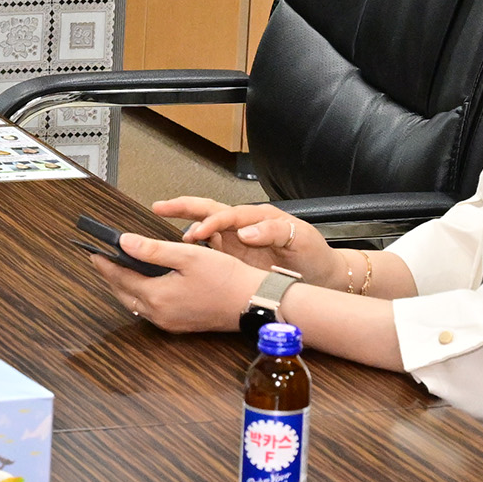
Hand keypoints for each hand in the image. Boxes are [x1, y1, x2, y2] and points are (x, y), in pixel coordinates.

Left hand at [81, 230, 271, 332]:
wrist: (253, 302)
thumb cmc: (227, 278)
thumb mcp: (187, 255)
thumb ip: (152, 250)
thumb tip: (124, 242)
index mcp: (157, 296)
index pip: (120, 277)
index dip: (105, 263)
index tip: (93, 252)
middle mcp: (159, 314)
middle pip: (123, 293)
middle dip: (111, 276)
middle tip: (102, 260)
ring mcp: (169, 323)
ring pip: (135, 304)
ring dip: (124, 287)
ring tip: (120, 269)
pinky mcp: (179, 325)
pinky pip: (150, 311)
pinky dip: (141, 296)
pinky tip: (145, 285)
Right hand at [152, 197, 339, 284]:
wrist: (322, 275)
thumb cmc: (313, 254)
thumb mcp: (300, 238)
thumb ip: (274, 230)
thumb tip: (245, 232)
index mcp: (258, 218)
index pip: (228, 214)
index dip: (211, 222)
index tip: (197, 234)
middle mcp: (244, 226)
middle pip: (209, 210)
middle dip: (184, 207)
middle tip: (160, 206)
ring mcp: (236, 241)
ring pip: (204, 226)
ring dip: (183, 223)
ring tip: (161, 221)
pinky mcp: (233, 256)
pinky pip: (208, 248)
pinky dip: (190, 247)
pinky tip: (177, 251)